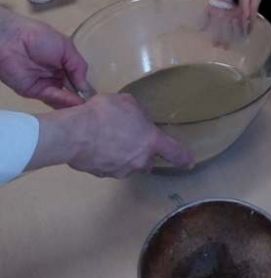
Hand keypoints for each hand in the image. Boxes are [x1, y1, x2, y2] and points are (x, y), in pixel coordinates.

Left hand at [0, 7, 90, 107]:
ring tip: (88, 107)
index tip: (98, 97)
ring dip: (75, 103)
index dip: (86, 88)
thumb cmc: (41, 38)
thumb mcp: (67, 48)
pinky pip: (51, 98)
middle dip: (82, 99)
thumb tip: (86, 87)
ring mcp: (45, 86)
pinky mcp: (34, 92)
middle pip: (71, 92)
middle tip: (95, 106)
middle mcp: (56, 77)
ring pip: (63, 98)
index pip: (78, 80)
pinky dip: (64, 101)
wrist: (13, 40)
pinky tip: (76, 102)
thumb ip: (78, 67)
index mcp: (64, 65)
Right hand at [31, 94, 192, 176]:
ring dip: (122, 154)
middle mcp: (139, 160)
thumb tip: (135, 119)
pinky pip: (110, 165)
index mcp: (150, 141)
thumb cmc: (105, 114)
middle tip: (131, 138)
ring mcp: (120, 170)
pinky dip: (106, 157)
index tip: (189, 162)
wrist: (74, 134)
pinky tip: (97, 144)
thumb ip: (137, 113)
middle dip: (143, 152)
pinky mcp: (102, 174)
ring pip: (127, 164)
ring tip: (109, 138)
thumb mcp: (127, 103)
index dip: (183, 157)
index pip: (174, 152)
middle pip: (147, 161)